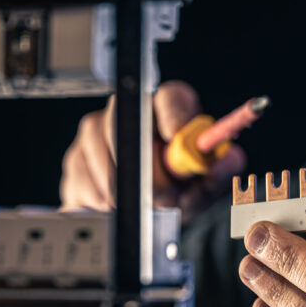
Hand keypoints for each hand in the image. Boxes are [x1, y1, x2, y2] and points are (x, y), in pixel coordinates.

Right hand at [59, 80, 244, 222]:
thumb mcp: (207, 180)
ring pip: (106, 164)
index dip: (175, 119)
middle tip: (166, 197)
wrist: (152, 203)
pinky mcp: (74, 161)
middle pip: (128, 131)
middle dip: (151, 174)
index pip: (170, 99)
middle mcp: (127, 112)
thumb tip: (231, 159)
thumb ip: (221, 170)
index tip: (179, 142)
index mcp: (167, 106)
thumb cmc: (183, 183)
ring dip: (130, 196)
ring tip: (147, 205)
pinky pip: (86, 185)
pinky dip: (107, 205)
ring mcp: (94, 134)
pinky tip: (123, 206)